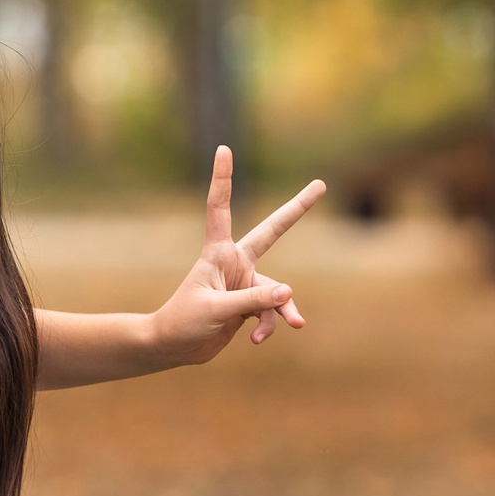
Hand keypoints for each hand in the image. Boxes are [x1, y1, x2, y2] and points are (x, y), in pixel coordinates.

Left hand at [148, 147, 325, 365]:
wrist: (174, 347)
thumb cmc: (183, 321)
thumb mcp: (217, 309)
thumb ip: (253, 300)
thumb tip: (288, 292)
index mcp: (218, 253)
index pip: (220, 207)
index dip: (223, 178)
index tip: (223, 148)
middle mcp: (235, 262)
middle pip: (273, 231)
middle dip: (297, 209)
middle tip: (320, 184)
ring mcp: (245, 282)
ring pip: (277, 291)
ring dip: (281, 310)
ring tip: (292, 325)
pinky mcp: (250, 303)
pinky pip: (272, 312)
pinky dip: (269, 326)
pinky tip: (255, 340)